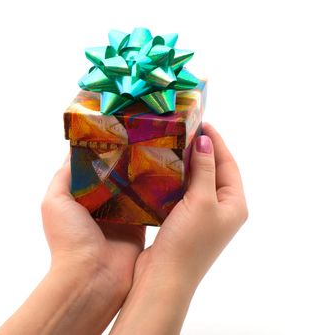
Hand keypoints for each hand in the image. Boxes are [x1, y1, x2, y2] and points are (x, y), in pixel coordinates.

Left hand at [0, 154, 145, 334]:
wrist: (93, 276)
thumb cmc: (69, 238)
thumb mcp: (55, 202)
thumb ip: (64, 176)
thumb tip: (76, 151)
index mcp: (81, 198)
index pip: (92, 170)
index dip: (101, 154)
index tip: (115, 134)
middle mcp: (101, 205)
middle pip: (114, 177)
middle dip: (123, 161)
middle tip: (139, 140)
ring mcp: (121, 215)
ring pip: (132, 188)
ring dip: (139, 174)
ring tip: (153, 152)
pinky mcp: (138, 225)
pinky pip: (147, 204)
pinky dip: (152, 192)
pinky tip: (163, 175)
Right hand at [110, 123, 247, 334]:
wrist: (165, 277)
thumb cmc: (188, 241)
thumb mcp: (201, 201)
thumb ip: (205, 169)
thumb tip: (206, 141)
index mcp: (234, 204)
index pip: (229, 164)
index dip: (216, 142)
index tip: (203, 122)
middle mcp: (222, 209)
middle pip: (215, 171)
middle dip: (203, 151)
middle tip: (187, 130)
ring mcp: (205, 215)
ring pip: (200, 181)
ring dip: (190, 164)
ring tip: (177, 144)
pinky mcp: (187, 219)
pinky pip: (187, 192)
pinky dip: (180, 178)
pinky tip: (168, 167)